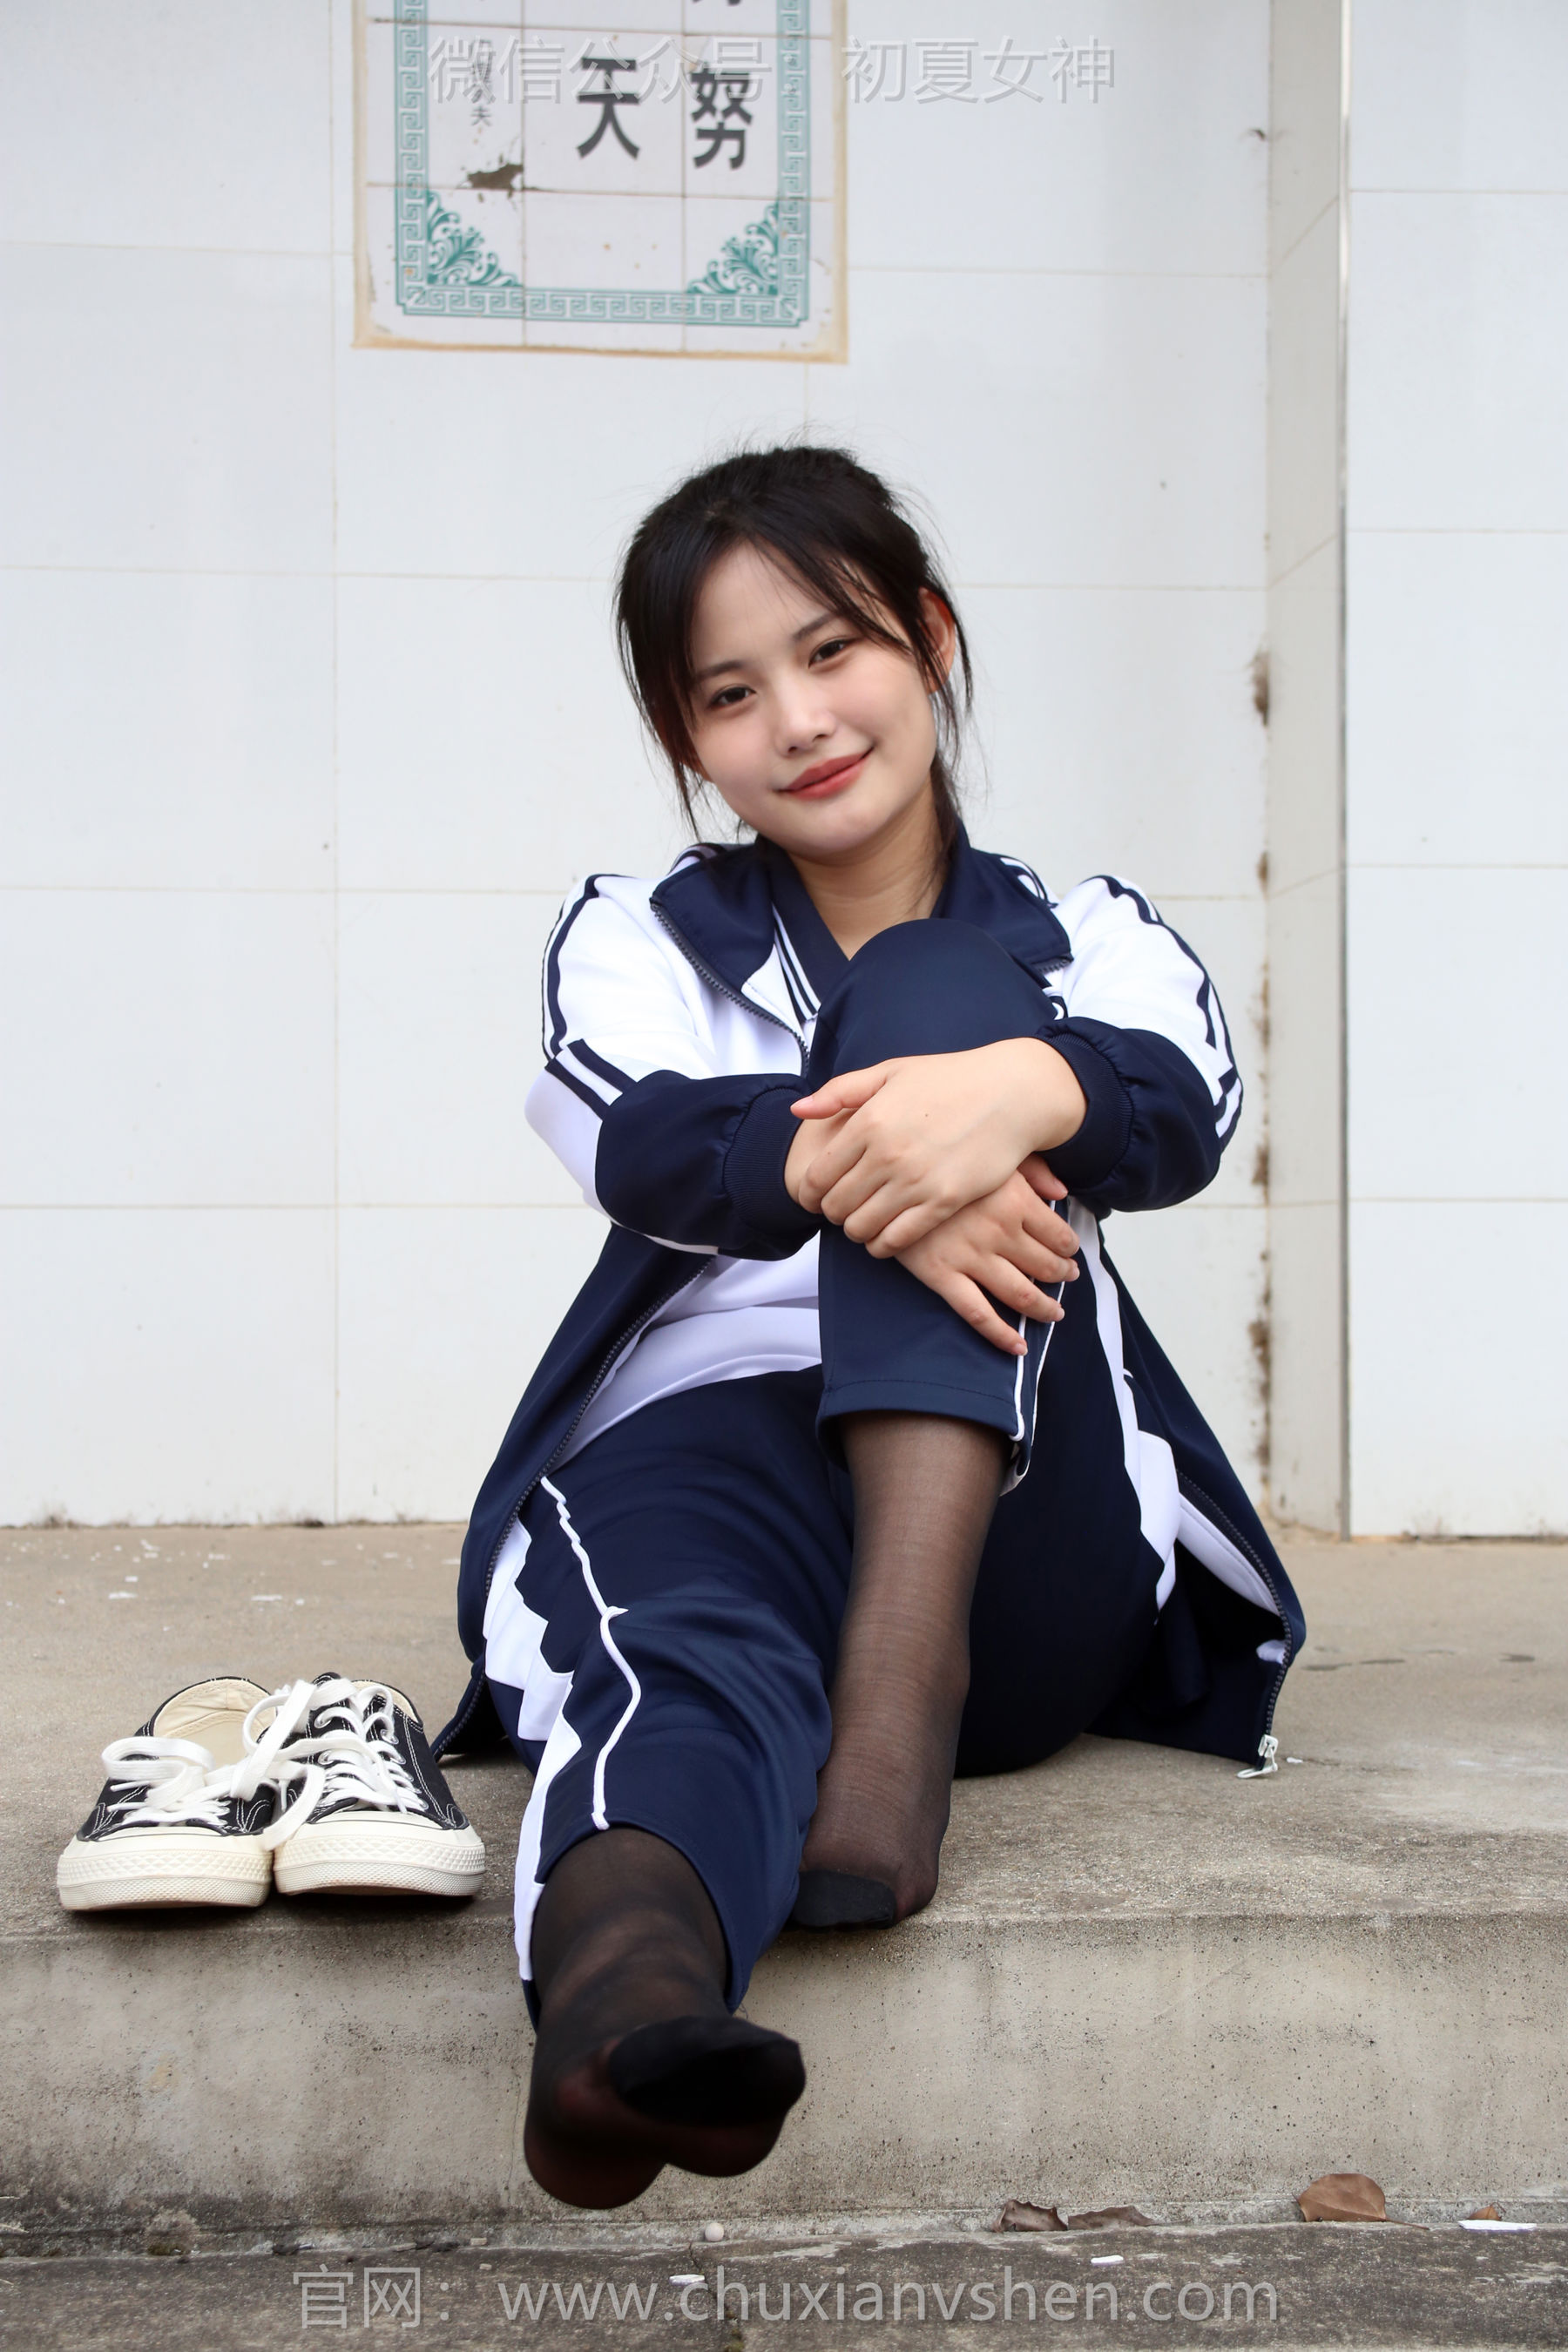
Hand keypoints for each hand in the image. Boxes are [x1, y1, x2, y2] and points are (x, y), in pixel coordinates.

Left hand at [788, 1038, 1086, 1252]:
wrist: (1011, 1094)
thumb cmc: (952, 1079)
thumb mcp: (891, 1072)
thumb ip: (840, 1092)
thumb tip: (798, 1111)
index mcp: (868, 1121)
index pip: (818, 1175)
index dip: (809, 1193)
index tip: (815, 1197)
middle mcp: (887, 1154)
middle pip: (836, 1206)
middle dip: (832, 1213)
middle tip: (841, 1211)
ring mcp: (915, 1180)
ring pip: (862, 1227)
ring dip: (856, 1231)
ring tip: (863, 1223)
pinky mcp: (944, 1201)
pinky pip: (898, 1239)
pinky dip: (883, 1245)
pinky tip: (885, 1239)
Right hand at [892, 1163, 1080, 1354]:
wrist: (882, 1171)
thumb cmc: (941, 1157)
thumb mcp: (990, 1152)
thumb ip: (1032, 1170)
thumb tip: (1061, 1193)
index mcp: (1014, 1199)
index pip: (1059, 1235)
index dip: (1070, 1247)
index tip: (1071, 1251)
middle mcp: (998, 1231)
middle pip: (1046, 1266)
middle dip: (1063, 1276)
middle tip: (1069, 1278)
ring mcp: (970, 1257)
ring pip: (1021, 1294)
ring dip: (1044, 1308)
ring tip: (1054, 1312)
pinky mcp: (941, 1275)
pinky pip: (978, 1314)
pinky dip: (1002, 1335)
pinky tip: (1018, 1346)